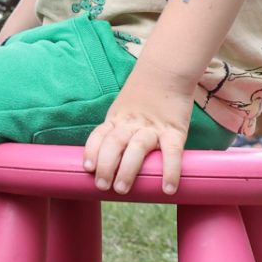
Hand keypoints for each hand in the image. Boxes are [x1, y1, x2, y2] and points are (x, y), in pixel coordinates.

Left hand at [83, 58, 195, 195]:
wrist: (166, 72)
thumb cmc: (143, 97)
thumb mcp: (122, 111)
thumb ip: (117, 131)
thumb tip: (109, 163)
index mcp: (116, 119)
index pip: (99, 135)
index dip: (91, 152)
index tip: (87, 168)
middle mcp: (131, 123)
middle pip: (114, 143)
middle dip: (106, 165)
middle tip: (102, 186)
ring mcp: (153, 127)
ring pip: (137, 147)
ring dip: (127, 169)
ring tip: (122, 189)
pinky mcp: (175, 130)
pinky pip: (172, 152)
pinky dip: (170, 170)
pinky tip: (168, 188)